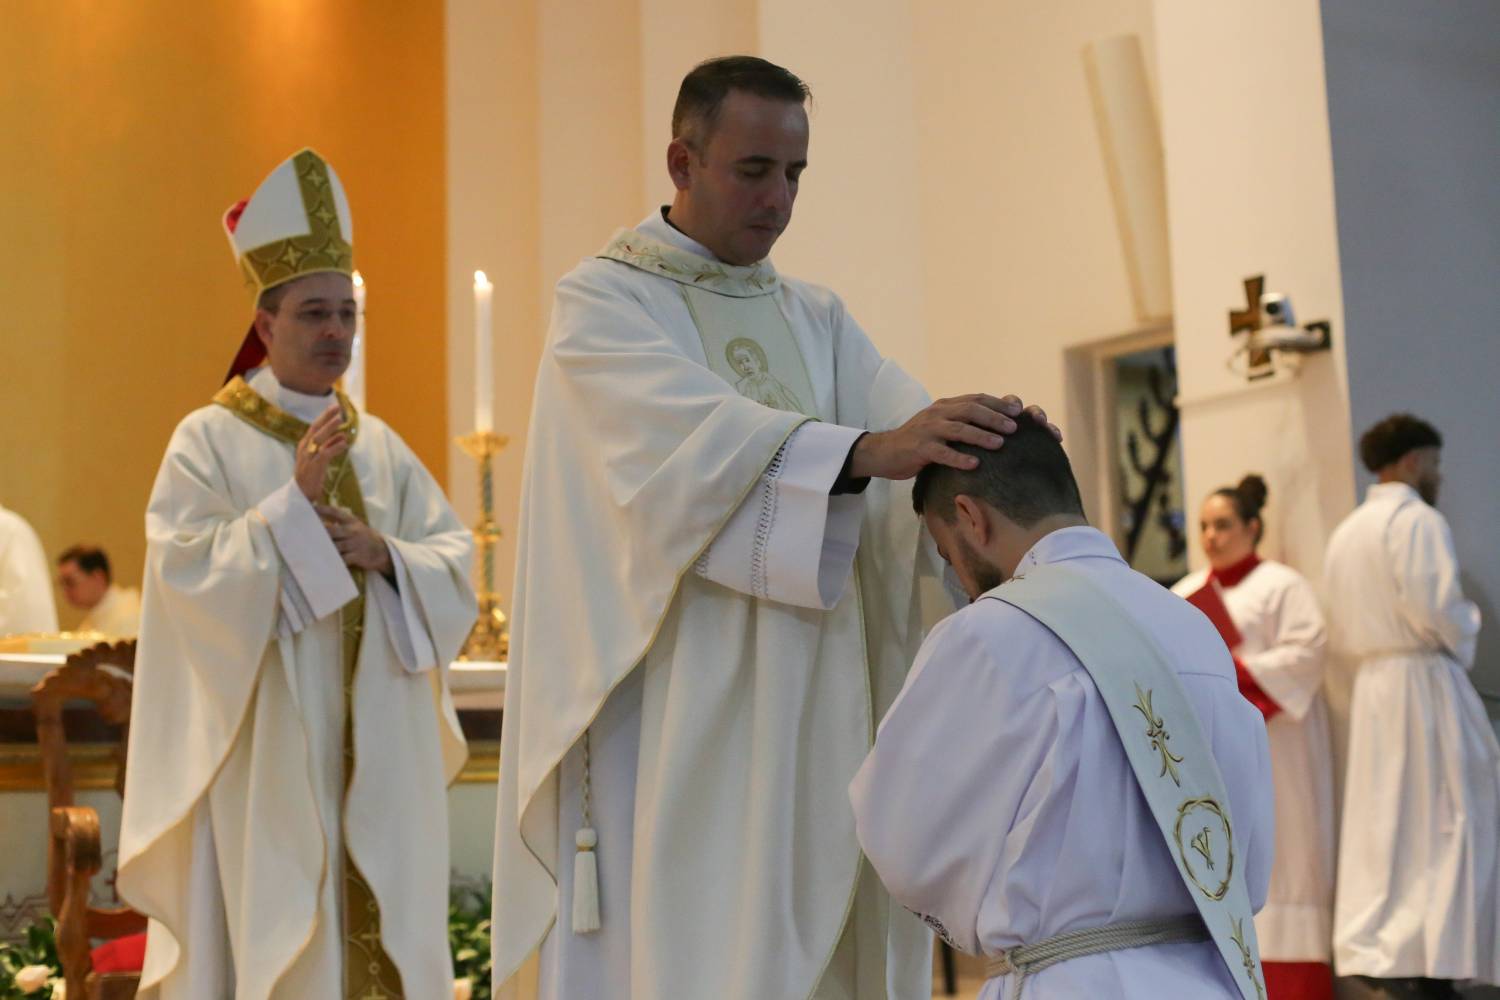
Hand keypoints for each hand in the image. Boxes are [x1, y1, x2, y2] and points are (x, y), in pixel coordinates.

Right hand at [295, 403, 348, 501]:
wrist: (300, 494)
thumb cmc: (311, 476)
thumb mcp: (320, 458)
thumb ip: (330, 446)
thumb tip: (343, 436)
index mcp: (305, 446)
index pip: (314, 427)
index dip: (324, 417)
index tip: (333, 407)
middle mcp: (304, 449)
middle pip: (315, 429)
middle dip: (326, 417)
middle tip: (337, 408)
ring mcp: (308, 458)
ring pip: (319, 439)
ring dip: (330, 429)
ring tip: (340, 419)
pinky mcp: (314, 467)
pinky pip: (325, 454)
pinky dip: (335, 447)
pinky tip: (345, 443)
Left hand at [315, 503, 392, 575]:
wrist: (382, 550)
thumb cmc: (363, 537)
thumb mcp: (355, 526)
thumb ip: (340, 522)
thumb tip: (318, 519)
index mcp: (351, 521)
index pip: (335, 512)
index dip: (322, 510)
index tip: (310, 509)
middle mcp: (352, 531)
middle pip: (332, 530)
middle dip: (318, 532)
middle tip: (302, 533)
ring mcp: (355, 544)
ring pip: (335, 546)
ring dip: (322, 548)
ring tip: (308, 550)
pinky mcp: (357, 556)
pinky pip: (342, 559)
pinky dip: (333, 560)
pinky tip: (323, 562)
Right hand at [849, 394, 1062, 480]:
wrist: (883, 452)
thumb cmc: (918, 442)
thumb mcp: (940, 426)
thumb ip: (961, 423)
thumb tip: (993, 426)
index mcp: (945, 406)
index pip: (976, 399)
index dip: (998, 404)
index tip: (1019, 411)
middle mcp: (938, 413)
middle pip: (970, 410)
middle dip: (994, 418)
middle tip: (1015, 427)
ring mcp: (928, 430)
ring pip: (958, 429)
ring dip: (981, 435)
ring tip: (1000, 444)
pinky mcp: (919, 448)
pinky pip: (942, 453)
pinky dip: (958, 458)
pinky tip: (974, 465)